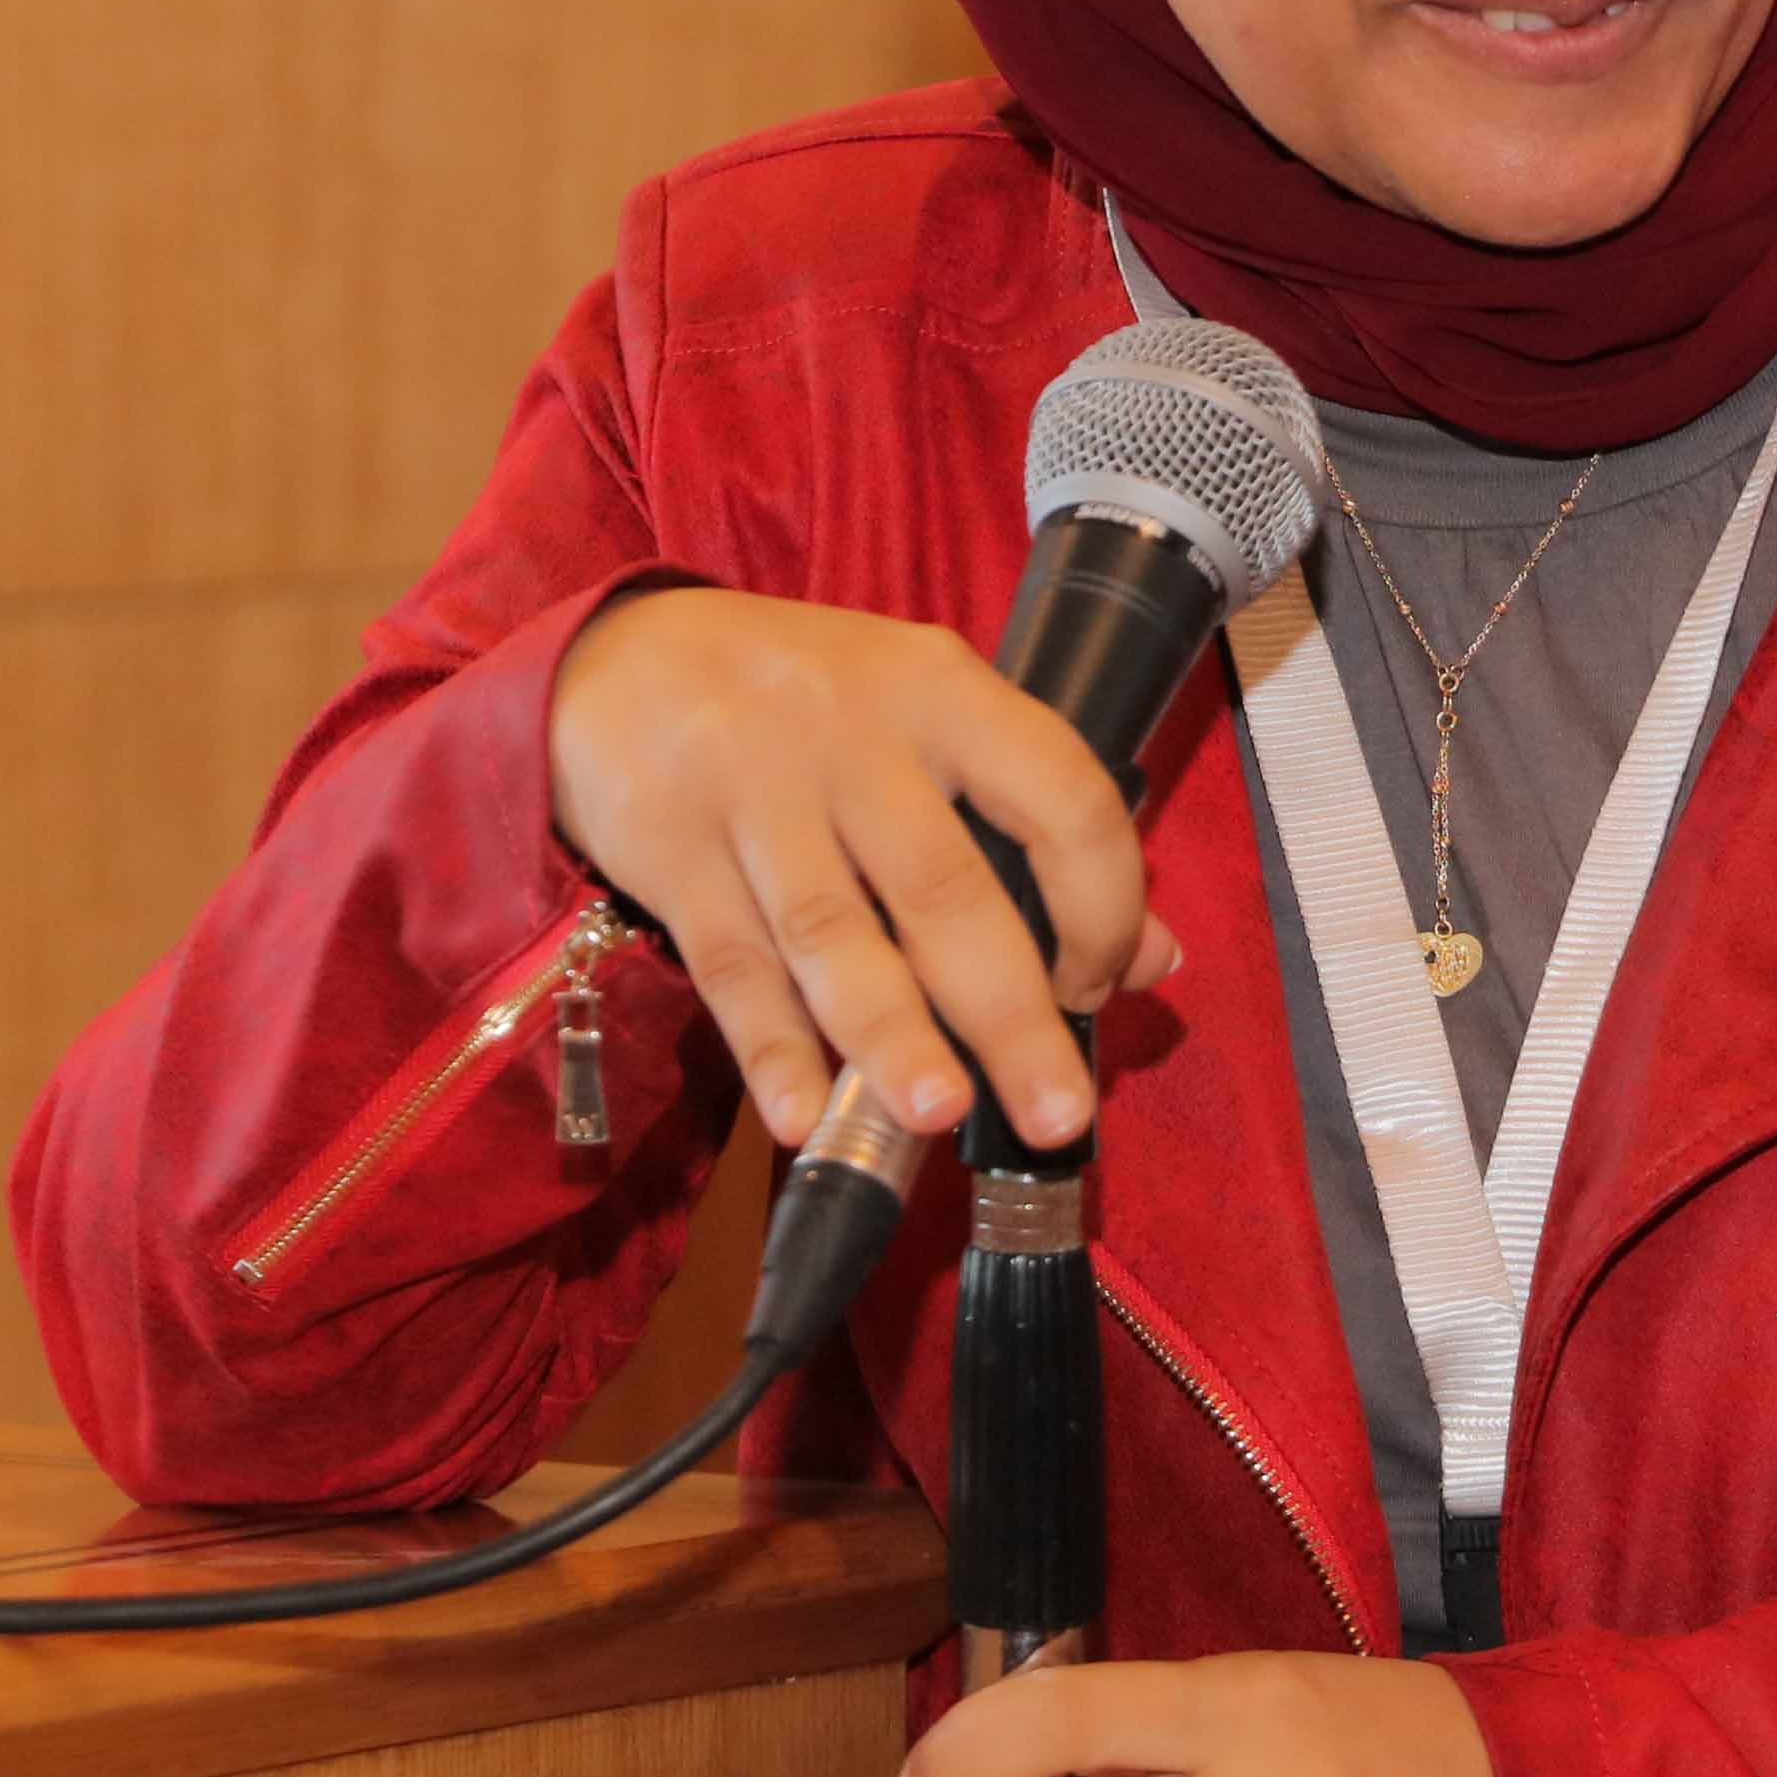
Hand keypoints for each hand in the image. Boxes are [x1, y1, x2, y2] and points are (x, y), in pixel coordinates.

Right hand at [545, 585, 1180, 1150]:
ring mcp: (754, 790)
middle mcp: (854, 735)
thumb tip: (1158, 959)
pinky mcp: (668, 846)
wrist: (618, 658)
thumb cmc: (806, 703)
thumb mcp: (930, 724)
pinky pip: (730, 962)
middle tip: (1054, 1116)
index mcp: (944, 691)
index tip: (1100, 986)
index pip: (1060, 795)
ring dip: (889, 1035)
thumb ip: (1037, 828)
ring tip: (936, 1118)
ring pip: (833, 932)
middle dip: (1009, 1014)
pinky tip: (802, 1117)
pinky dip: (768, 1047)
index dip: (1101, 902)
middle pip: (946, 887)